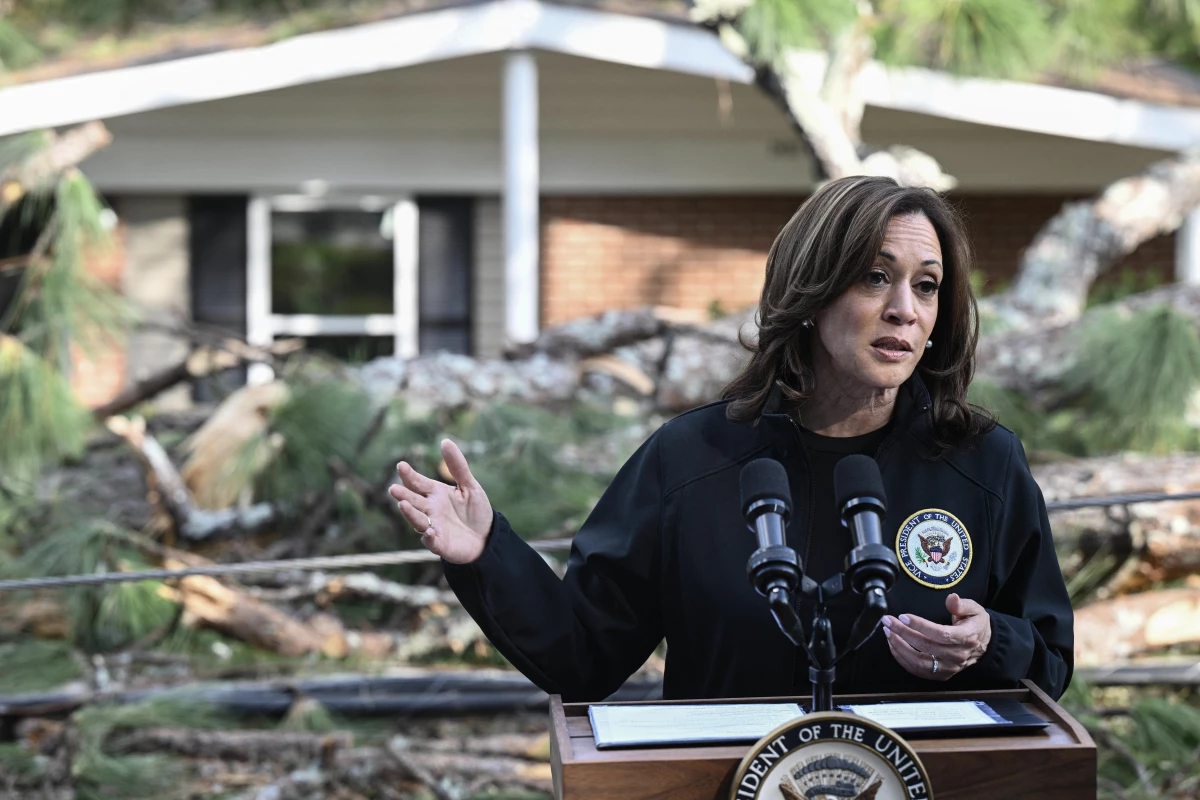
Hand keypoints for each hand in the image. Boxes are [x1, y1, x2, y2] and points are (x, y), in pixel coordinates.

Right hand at [388, 439, 493, 564]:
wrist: (487, 537)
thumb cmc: (476, 511)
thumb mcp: (469, 485)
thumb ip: (458, 466)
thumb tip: (445, 441)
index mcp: (435, 494)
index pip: (418, 483)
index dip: (409, 475)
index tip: (401, 466)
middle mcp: (430, 509)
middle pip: (413, 500)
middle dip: (403, 494)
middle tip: (394, 488)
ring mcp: (433, 526)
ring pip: (417, 519)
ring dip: (410, 513)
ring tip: (402, 504)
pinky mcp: (440, 544)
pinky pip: (431, 541)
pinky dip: (428, 537)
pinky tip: (428, 531)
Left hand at [882, 593, 991, 680]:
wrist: (984, 645)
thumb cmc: (975, 624)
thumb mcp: (975, 609)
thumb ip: (961, 604)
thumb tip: (951, 598)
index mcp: (966, 638)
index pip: (940, 634)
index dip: (920, 626)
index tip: (903, 616)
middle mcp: (957, 655)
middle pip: (926, 647)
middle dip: (903, 633)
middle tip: (888, 621)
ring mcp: (949, 668)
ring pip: (919, 662)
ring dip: (899, 647)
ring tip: (888, 632)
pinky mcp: (942, 674)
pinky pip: (918, 670)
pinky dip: (903, 659)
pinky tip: (894, 646)